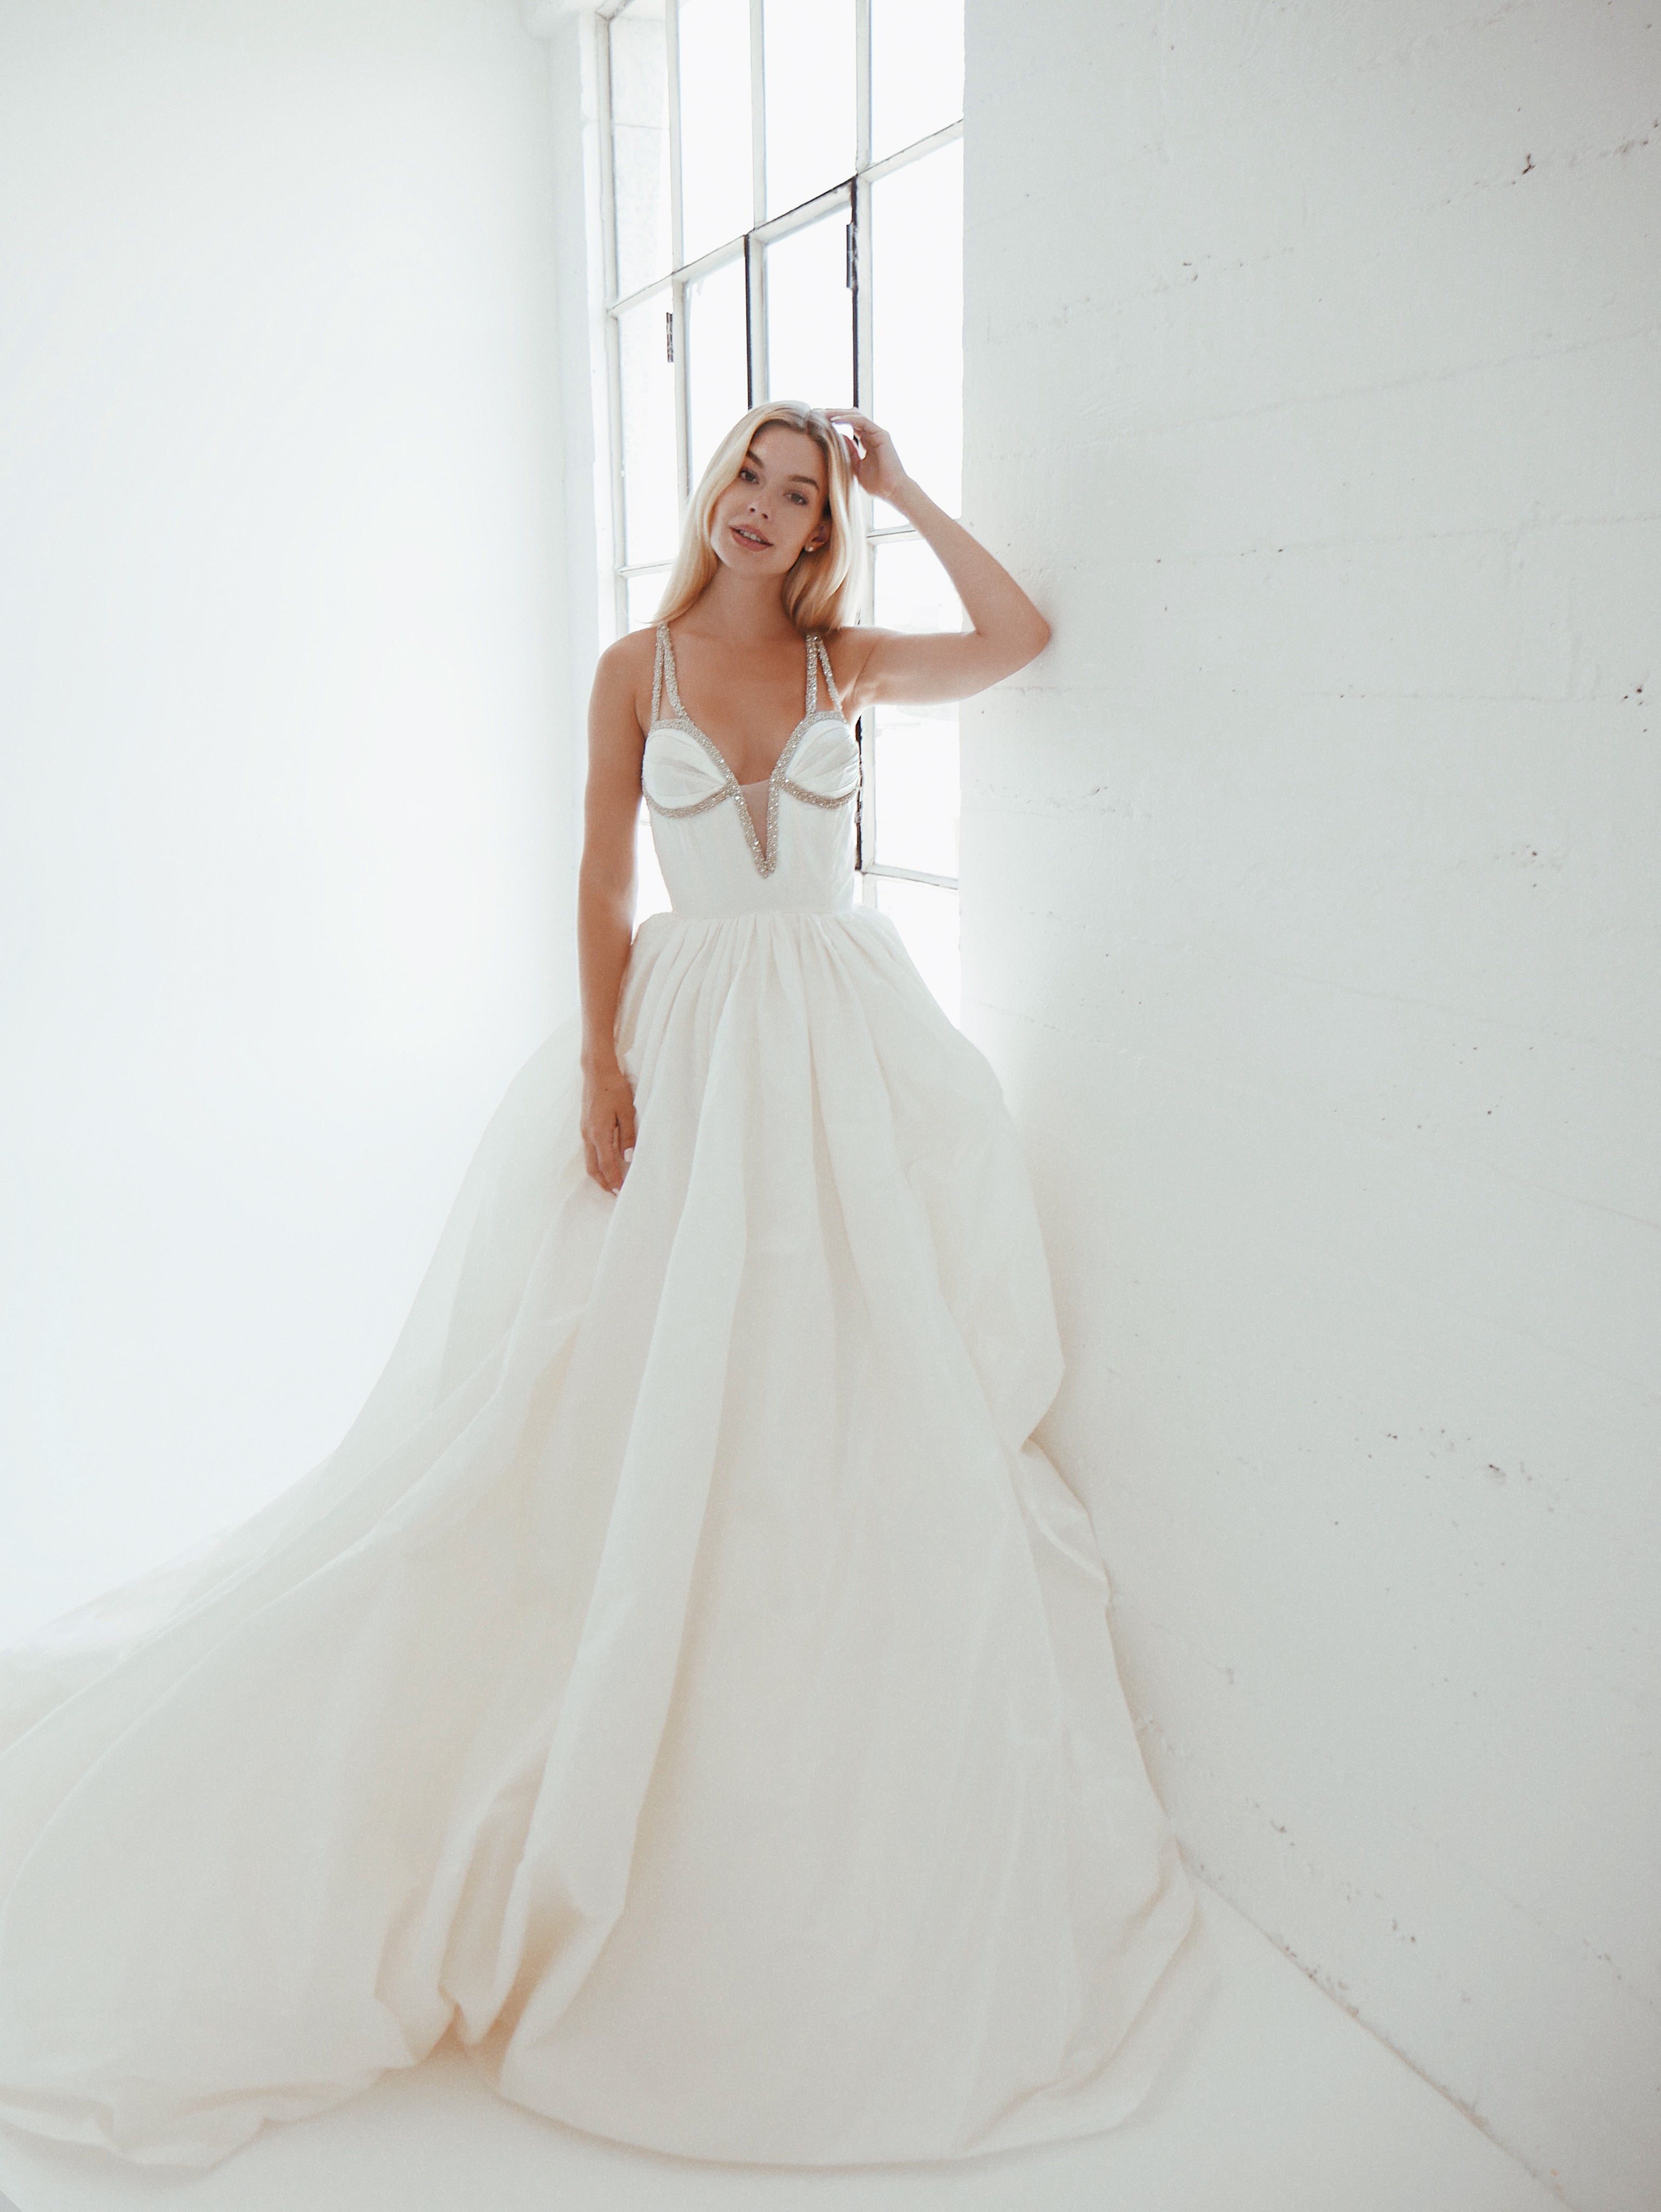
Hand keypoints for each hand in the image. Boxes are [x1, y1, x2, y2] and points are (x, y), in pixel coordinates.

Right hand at [581, 1060, 635, 1193]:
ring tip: (610, 1182)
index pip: (606, 1164)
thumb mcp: (627, 1111)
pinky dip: (596, 1162)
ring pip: (589, 1160)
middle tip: (614, 1194)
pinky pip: (588, 1151)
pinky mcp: (585, 1126)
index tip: (620, 1191)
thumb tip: (627, 1157)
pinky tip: (604, 1163)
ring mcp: (584, 1131)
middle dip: (603, 1183)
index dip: (613, 1179)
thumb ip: (627, 1135)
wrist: (597, 1071)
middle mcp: (588, 1135)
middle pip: (592, 1167)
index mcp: (599, 1133)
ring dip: (598, 1174)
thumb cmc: (614, 1088)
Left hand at [826, 409, 909, 505]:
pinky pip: (862, 421)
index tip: (818, 421)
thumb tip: (838, 438)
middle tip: (816, 412)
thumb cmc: (877, 485)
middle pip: (851, 416)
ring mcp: (877, 433)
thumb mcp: (856, 467)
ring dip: (838, 413)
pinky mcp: (881, 434)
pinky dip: (848, 419)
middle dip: (833, 413)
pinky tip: (834, 420)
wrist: (892, 491)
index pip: (849, 424)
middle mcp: (873, 434)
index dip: (834, 420)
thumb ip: (849, 452)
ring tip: (822, 413)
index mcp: (867, 441)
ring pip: (855, 415)